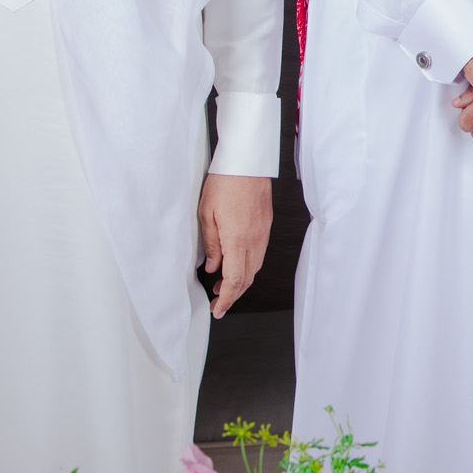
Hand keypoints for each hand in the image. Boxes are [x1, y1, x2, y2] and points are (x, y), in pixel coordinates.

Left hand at [198, 173, 272, 317]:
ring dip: (240, 281)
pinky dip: (248, 266)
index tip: (218, 309)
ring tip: (222, 285)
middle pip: (247, 279)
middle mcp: (254, 240)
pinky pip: (259, 254)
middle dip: (232, 295)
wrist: (247, 162)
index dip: (225, 299)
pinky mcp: (266, 225)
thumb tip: (213, 266)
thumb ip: (212, 245)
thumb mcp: (206, 214)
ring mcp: (263, 233)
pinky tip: (236, 264)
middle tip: (218, 304)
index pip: (234, 281)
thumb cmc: (225, 183)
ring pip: (254, 268)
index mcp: (237, 240)